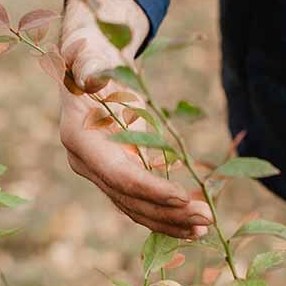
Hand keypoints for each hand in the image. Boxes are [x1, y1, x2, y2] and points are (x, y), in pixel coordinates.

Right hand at [59, 0, 212, 238]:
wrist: (89, 66)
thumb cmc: (94, 57)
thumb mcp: (91, 56)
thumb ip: (89, 68)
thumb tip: (90, 78)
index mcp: (78, 138)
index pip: (117, 174)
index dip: (150, 188)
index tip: (182, 197)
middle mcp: (86, 163)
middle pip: (128, 199)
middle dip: (167, 212)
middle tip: (206, 219)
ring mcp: (99, 174)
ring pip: (135, 208)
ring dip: (169, 222)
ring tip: (203, 228)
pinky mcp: (116, 177)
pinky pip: (140, 203)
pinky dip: (165, 215)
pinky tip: (190, 225)